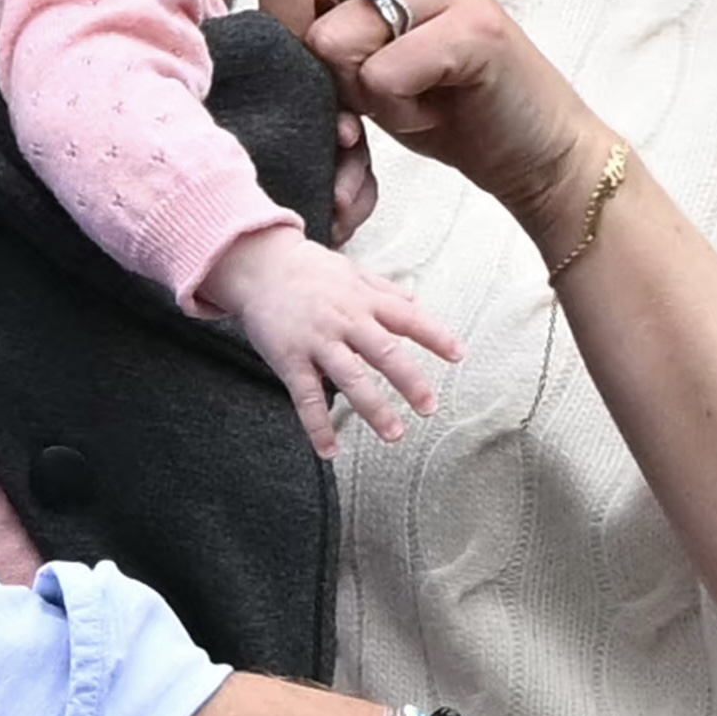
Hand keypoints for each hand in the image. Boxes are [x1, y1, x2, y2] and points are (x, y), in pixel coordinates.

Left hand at [180, 0, 610, 256]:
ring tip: (399, 95)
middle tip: (337, 75)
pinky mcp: (474, 27)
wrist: (530, 148)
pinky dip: (396, 110)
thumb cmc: (433, 98)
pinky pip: (383, 74)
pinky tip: (430, 108)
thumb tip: (247, 1)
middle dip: (291, 34)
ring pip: (335, 35)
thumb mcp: (356, 54)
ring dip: (354, 88)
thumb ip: (312, 17)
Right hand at [199, 224, 459, 455]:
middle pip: (384, 353)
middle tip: (429, 408)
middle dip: (410, 382)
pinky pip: (306, 398)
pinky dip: (317, 426)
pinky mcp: (289, 359)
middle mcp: (345, 320)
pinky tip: (330, 450)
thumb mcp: (351, 271)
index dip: (435, 336)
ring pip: (350, 379)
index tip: (458, 355)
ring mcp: (317, 341)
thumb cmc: (308, 269)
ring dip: (373, 409)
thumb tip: (415, 302)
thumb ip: (383, 289)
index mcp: (363, 300)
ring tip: (394, 435)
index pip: (408, 318)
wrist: (257, 265)